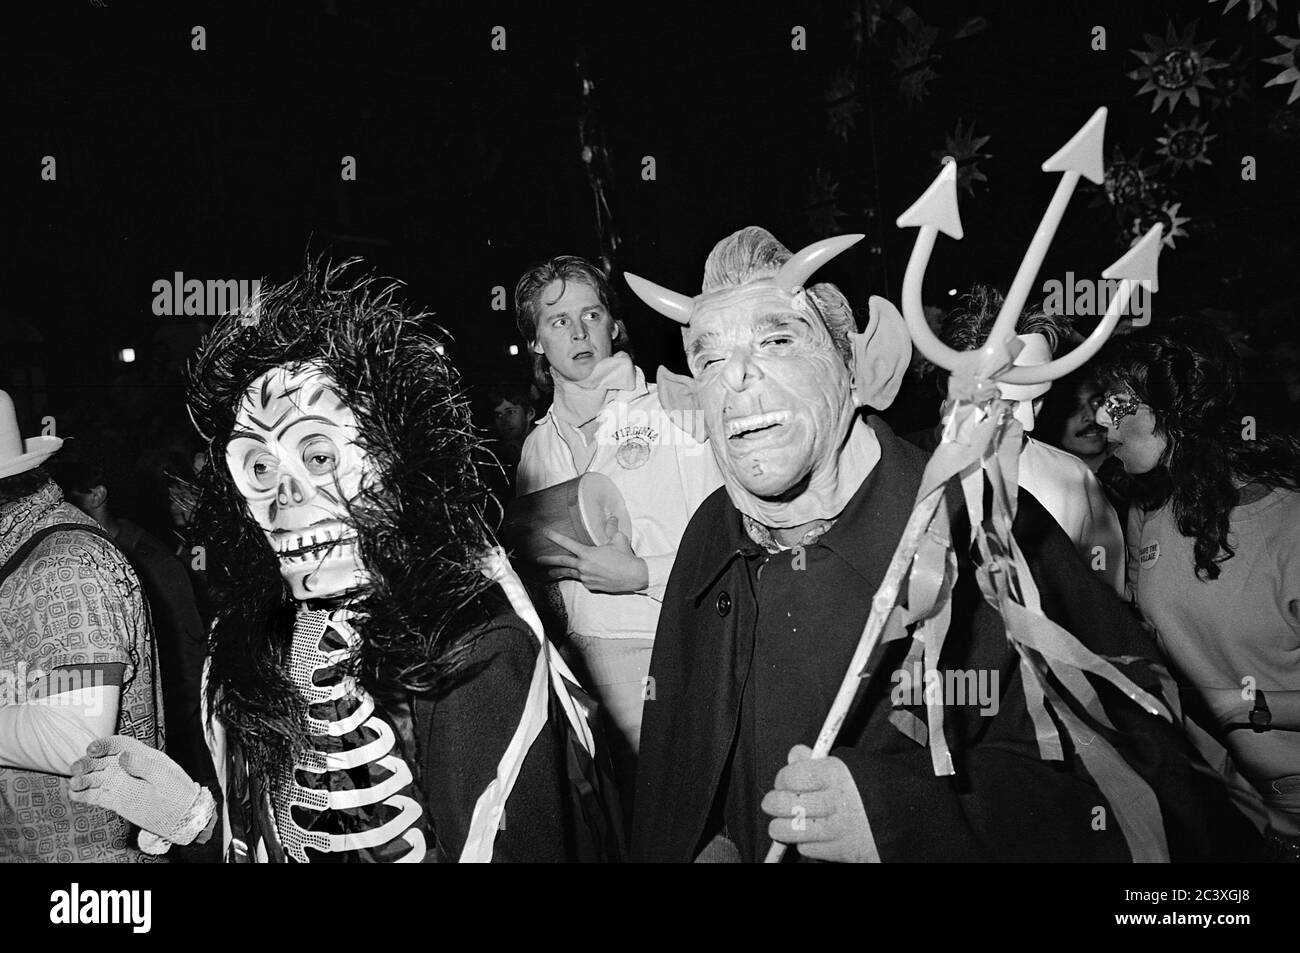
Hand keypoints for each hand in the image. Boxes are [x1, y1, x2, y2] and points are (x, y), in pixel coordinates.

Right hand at [69, 736, 213, 844]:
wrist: (181, 816)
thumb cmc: (177, 793)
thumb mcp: (164, 777)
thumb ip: (144, 766)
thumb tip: (123, 756)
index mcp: (141, 756)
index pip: (119, 745)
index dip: (104, 745)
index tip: (92, 749)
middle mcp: (127, 768)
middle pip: (102, 760)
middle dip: (87, 762)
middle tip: (76, 769)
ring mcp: (119, 784)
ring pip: (95, 777)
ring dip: (82, 778)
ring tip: (75, 784)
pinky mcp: (115, 800)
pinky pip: (95, 795)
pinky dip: (83, 794)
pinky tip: (74, 794)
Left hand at [537, 516, 648, 593]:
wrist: (633, 576)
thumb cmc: (625, 558)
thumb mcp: (618, 540)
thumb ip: (611, 529)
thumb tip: (612, 518)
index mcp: (588, 553)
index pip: (567, 543)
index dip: (555, 537)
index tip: (546, 532)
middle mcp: (584, 566)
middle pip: (562, 562)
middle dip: (549, 560)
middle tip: (539, 559)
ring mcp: (586, 578)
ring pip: (569, 574)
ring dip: (558, 572)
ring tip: (549, 573)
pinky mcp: (591, 586)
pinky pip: (582, 580)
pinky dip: (580, 576)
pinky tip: (581, 575)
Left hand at [761, 745, 878, 862]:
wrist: (917, 816)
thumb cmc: (886, 785)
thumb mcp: (857, 764)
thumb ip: (822, 760)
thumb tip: (795, 755)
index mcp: (837, 774)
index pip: (791, 776)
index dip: (783, 778)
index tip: (785, 781)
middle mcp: (836, 802)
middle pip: (785, 803)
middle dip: (773, 803)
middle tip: (774, 802)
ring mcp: (839, 830)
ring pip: (790, 830)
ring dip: (781, 827)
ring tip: (784, 822)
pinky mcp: (844, 852)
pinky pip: (808, 850)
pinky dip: (805, 843)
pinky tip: (812, 835)